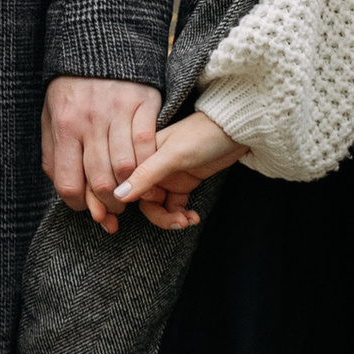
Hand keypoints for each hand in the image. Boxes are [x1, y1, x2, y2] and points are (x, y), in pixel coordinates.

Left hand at [41, 76, 163, 236]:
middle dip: (109, 204)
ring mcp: (117, 112)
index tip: (88, 206)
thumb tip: (64, 190)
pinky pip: (146, 145)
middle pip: (101, 182)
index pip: (68, 184)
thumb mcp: (51, 117)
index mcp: (64, 126)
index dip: (80, 206)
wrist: (97, 46)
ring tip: (130, 191)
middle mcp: (89, 121)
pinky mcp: (143, 103)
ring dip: (131, 189)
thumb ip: (53, 154)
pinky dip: (147, 164)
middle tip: (114, 206)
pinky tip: (144, 168)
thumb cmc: (72, 89)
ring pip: (126, 168)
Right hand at [111, 108, 242, 232]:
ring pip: (158, 206)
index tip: (128, 215)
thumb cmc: (202, 135)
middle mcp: (151, 166)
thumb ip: (146, 174)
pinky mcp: (183, 183)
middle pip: (142, 200)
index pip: (125, 182)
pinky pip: (174, 206)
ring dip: (171, 218)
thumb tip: (118, 195)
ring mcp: (168, 175)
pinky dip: (182, 214)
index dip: (125, 201)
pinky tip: (194, 217)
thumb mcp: (173, 155)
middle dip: (158, 216)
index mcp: (142, 153)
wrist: (235, 130)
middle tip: (176, 222)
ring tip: (188, 221)